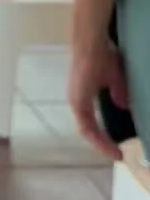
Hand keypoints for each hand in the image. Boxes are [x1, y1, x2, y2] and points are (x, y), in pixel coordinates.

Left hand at [67, 39, 127, 159]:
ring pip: (87, 132)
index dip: (103, 137)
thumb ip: (118, 93)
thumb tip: (123, 105)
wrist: (92, 44)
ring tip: (116, 154)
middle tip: (118, 155)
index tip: (118, 148)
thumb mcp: (114, 79)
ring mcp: (76, 102)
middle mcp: (77, 102)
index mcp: (83, 97)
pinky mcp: (78, 102)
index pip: (91, 124)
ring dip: (102, 144)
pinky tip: (110, 145)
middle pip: (89, 131)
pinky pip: (87, 128)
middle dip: (103, 144)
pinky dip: (98, 138)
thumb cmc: (103, 56)